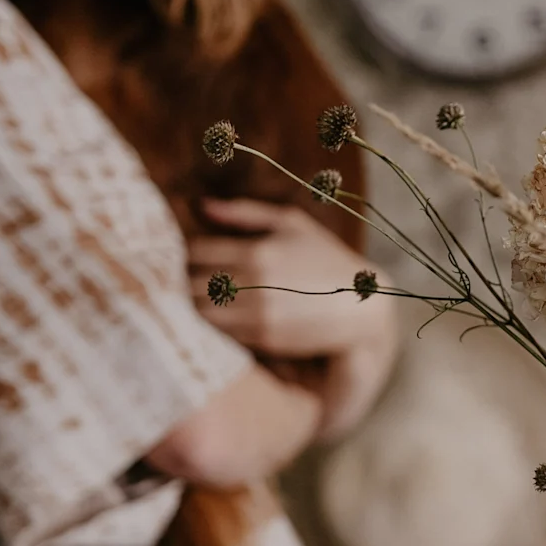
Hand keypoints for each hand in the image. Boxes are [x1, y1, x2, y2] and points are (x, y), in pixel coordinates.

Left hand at [188, 198, 384, 360]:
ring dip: (195, 306)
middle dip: (184, 281)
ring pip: (200, 312)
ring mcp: (258, 315)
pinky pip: (220, 333)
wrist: (362, 305)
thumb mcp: (292, 224)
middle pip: (191, 284)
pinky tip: (221, 316)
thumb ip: (244, 212)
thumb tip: (201, 205)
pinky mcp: (264, 339)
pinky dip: (213, 326)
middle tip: (183, 280)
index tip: (187, 255)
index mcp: (257, 250)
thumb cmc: (326, 257)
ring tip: (199, 299)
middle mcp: (254, 283)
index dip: (186, 252)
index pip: (196, 251)